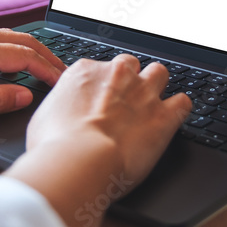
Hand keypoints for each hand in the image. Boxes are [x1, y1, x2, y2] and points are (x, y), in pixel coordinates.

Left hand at [0, 27, 65, 124]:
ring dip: (32, 51)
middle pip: (22, 41)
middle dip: (47, 56)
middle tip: (64, 74)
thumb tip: (24, 94)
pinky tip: (15, 64)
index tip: (63, 82)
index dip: (48, 69)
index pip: (25, 56)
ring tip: (47, 68)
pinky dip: (15, 50)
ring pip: (10, 38)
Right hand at [4, 55, 191, 226]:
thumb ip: (60, 107)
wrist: (77, 162)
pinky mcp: (164, 116)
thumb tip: (60, 115)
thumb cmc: (54, 146)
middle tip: (123, 104)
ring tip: (151, 107)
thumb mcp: (43, 118)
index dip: (102, 85)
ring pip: (160, 73)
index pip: (100, 67)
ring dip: (157, 87)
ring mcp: (143, 93)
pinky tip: (172, 120)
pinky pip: (183, 102)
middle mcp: (117, 74)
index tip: (100, 100)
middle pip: (130, 65)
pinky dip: (180, 110)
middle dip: (129, 81)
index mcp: (86, 71)